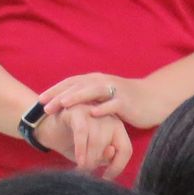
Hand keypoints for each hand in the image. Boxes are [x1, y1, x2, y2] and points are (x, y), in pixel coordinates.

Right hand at [32, 104, 132, 179]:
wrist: (47, 126)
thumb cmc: (74, 141)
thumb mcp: (92, 152)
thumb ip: (104, 156)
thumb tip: (110, 153)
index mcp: (118, 128)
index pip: (126, 149)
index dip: (117, 167)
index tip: (105, 178)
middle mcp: (109, 118)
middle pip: (110, 145)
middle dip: (97, 163)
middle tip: (86, 173)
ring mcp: (93, 112)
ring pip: (97, 140)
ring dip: (89, 159)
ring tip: (81, 168)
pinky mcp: (77, 110)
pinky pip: (82, 132)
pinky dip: (81, 148)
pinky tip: (78, 160)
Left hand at [40, 73, 165, 130]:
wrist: (154, 99)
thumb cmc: (125, 101)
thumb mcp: (102, 97)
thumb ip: (86, 98)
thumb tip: (64, 106)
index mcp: (94, 81)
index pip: (70, 83)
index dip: (54, 90)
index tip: (39, 101)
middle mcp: (102, 82)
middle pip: (77, 86)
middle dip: (60, 95)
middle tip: (44, 106)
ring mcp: (115, 90)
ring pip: (92, 91)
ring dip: (77, 97)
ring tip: (63, 105)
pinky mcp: (127, 101)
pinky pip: (113, 104)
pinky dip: (102, 107)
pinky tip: (91, 113)